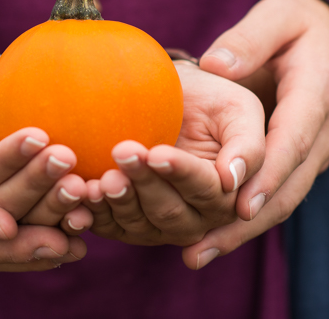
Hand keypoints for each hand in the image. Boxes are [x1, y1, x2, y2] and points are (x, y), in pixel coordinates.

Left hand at [82, 62, 265, 245]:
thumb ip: (246, 145)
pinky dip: (95, 214)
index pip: (207, 190)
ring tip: (100, 176)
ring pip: (141, 224)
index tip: (157, 152)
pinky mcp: (132, 227)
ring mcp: (165, 227)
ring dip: (119, 201)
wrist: (173, 99)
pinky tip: (82, 193)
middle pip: (171, 212)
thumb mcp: (238, 110)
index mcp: (231, 194)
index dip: (180, 173)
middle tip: (122, 152)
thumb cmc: (211, 100)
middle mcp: (200, 219)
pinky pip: (113, 228)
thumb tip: (231, 180)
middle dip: (145, 184)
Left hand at [179, 0, 328, 268]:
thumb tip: (215, 65)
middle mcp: (321, 132)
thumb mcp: (282, 16)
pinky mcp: (304, 164)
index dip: (268, 172)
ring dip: (243, 232)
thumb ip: (250, 38)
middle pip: (289, 186)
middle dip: (246, 222)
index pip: (294, 138)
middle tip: (201, 248)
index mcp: (317, 91)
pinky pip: (280, 195)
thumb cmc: (306, 29)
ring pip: (285, 200)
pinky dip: (248, 221)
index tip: (240, 203)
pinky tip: (210, 238)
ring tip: (196, 255)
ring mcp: (317, 153)